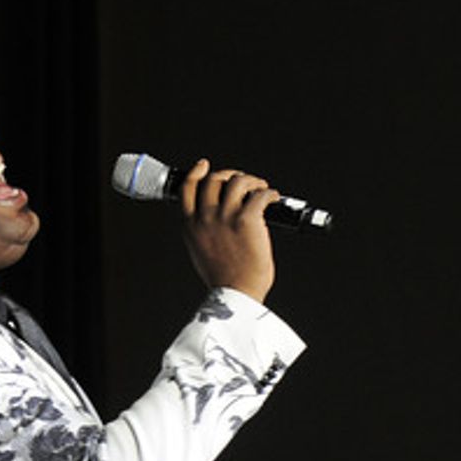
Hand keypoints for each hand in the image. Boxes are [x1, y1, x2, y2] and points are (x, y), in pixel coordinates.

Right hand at [179, 158, 278, 302]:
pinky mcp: (247, 220)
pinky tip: (273, 199)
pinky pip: (260, 194)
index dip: (196, 172)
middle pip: (214, 179)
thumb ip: (201, 231)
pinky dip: (270, 193)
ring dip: (252, 181)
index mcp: (190, 226)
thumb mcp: (200, 251)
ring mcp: (225, 217)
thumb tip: (214, 215)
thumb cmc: (223, 278)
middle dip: (231, 175)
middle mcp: (205, 218)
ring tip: (261, 189)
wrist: (236, 294)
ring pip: (237, 181)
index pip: (187, 188)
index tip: (204, 166)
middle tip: (244, 182)